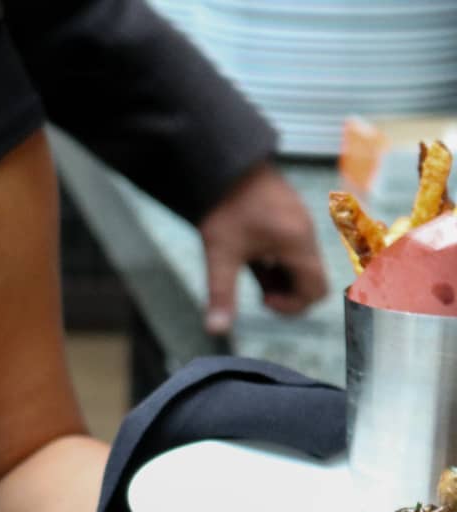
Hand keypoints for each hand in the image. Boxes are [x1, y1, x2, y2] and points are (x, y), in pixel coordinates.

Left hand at [197, 162, 327, 334]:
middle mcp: (306, 233)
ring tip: (249, 266)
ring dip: (278, 275)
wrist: (224, 162)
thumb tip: (216, 329)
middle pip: (311, 278)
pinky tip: (250, 252)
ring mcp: (300, 223)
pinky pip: (293, 247)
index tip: (262, 299)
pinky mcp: (290, 216)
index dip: (291, 305)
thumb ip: (221, 294)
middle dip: (285, 291)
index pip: (316, 289)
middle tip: (255, 285)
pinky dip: (276, 259)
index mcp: (297, 244)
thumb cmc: (224, 205)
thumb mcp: (220, 254)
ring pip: (300, 263)